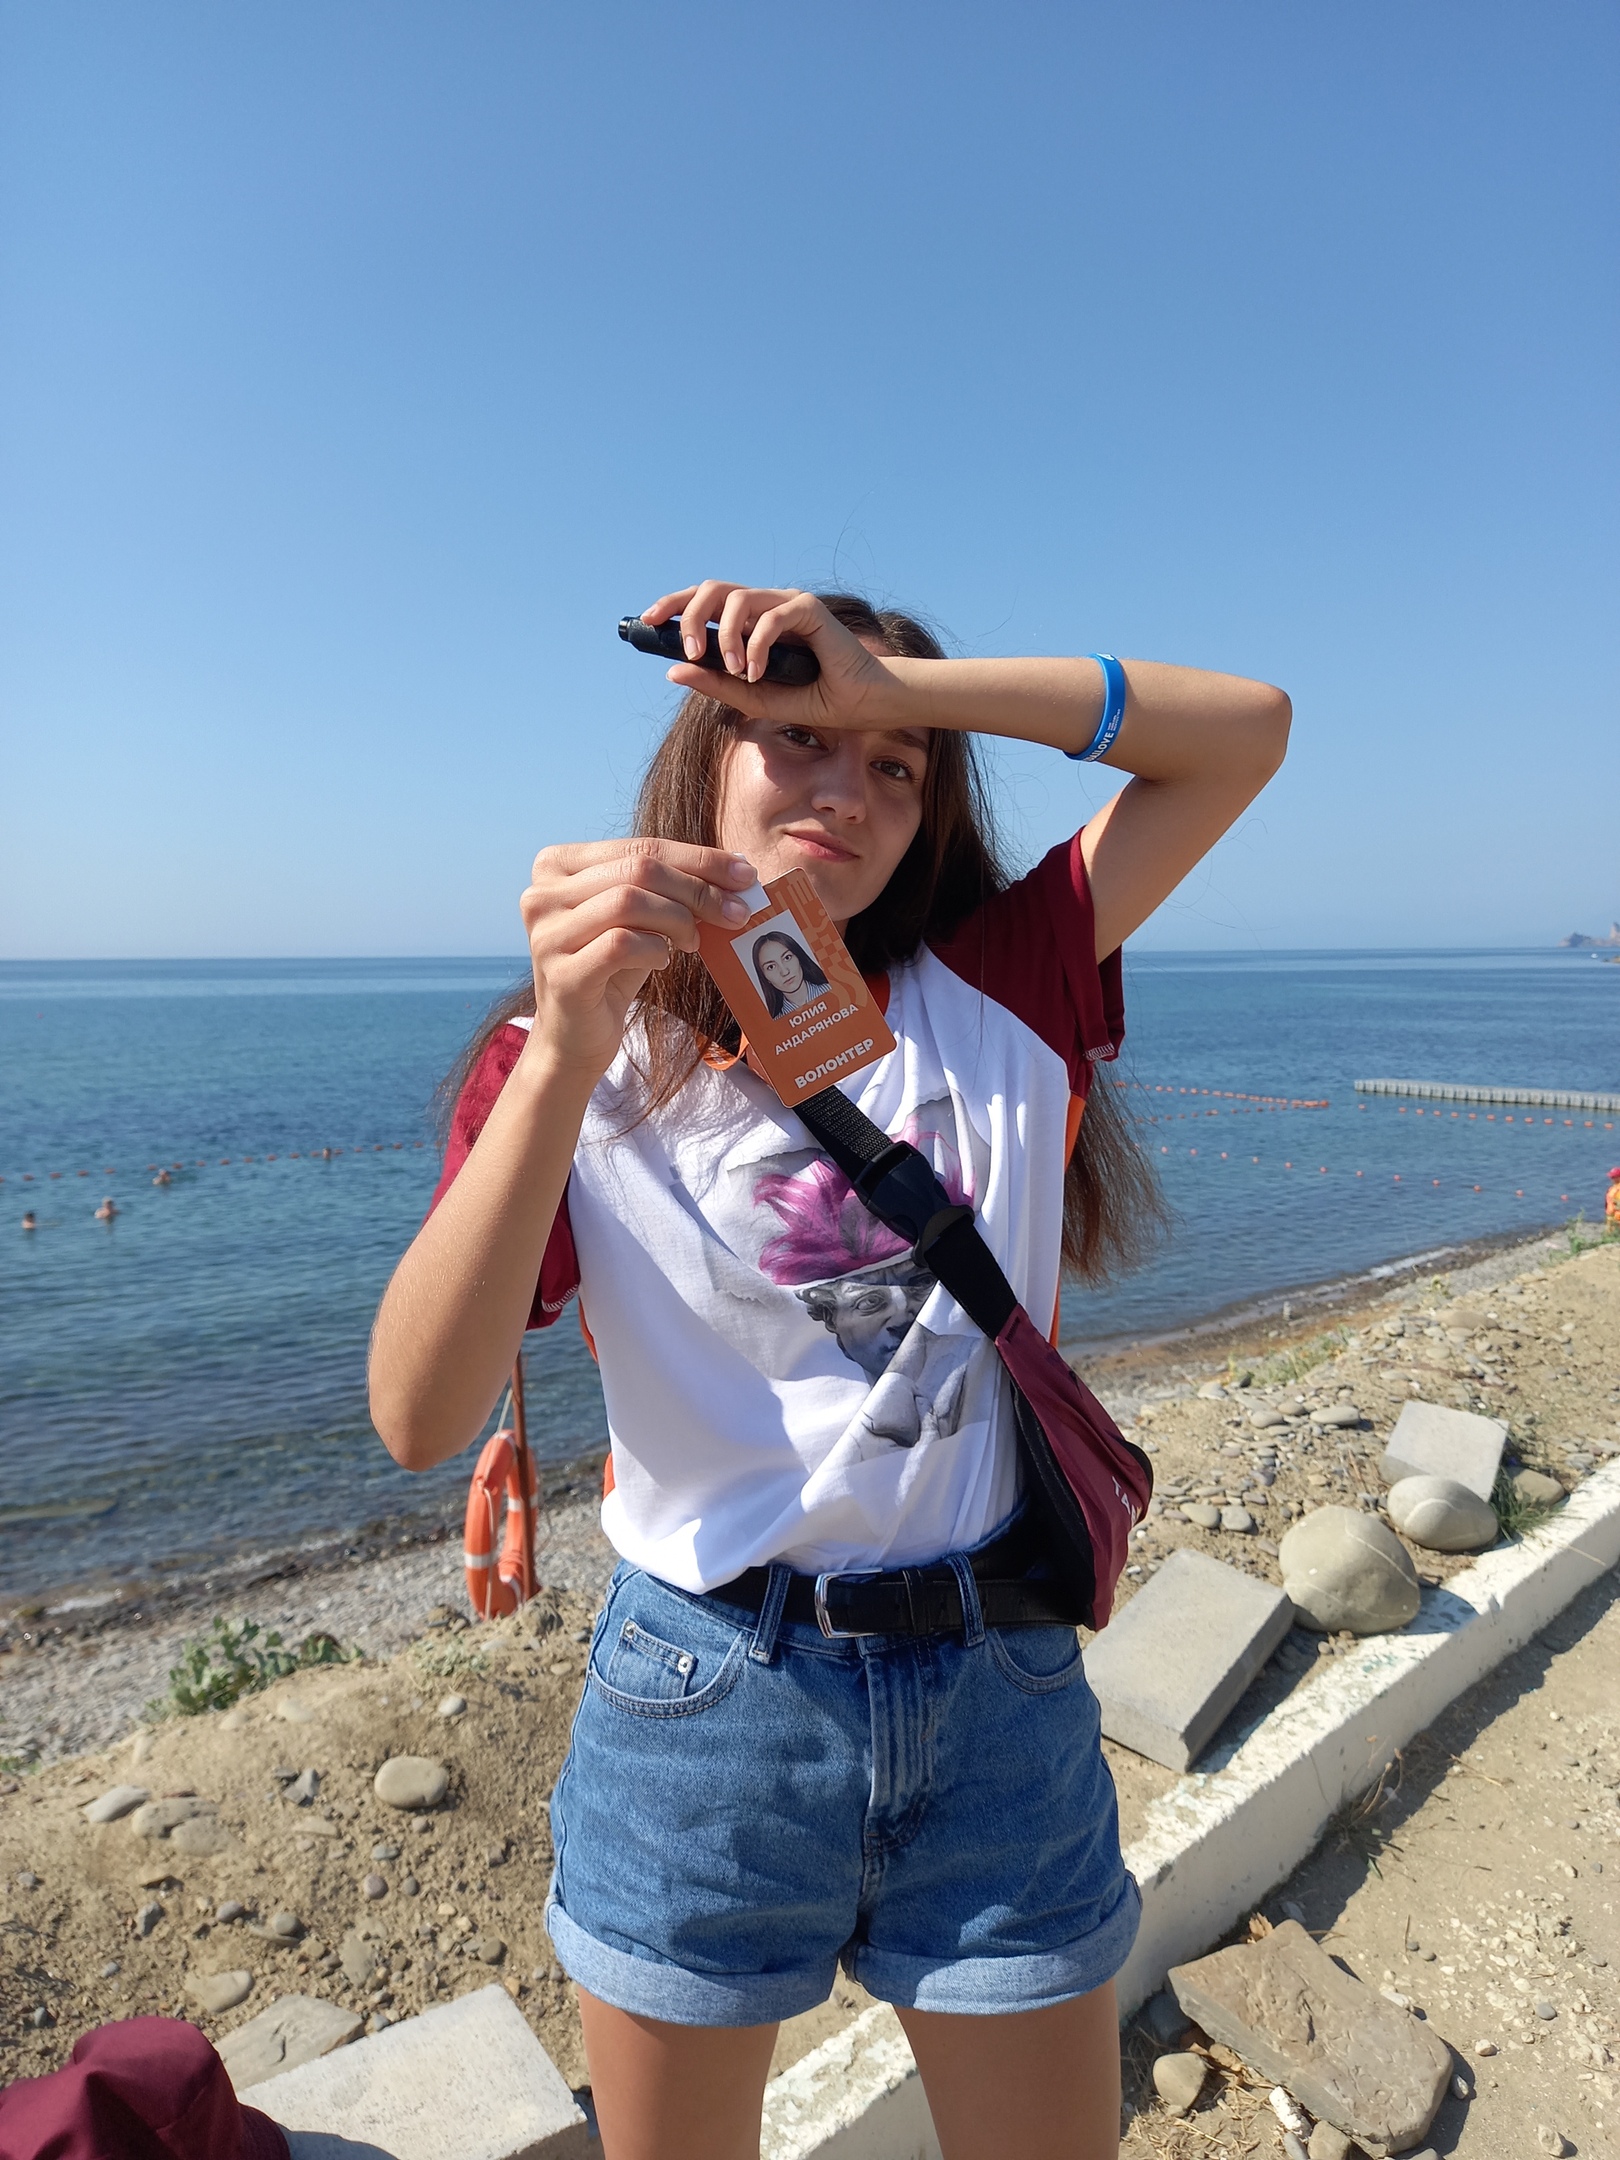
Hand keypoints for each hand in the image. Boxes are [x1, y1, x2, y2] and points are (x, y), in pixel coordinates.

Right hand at [520, 838, 757, 1083]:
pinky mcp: (561, 974)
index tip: (745, 875)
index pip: (639, 845)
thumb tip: (738, 869)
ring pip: (628, 901)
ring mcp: (547, 934)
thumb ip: (671, 887)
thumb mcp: (639, 918)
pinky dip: (655, 950)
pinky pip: (622, 944)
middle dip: (698, 888)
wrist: (576, 1035)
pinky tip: (662, 961)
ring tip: (693, 941)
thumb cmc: (611, 968)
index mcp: (557, 866)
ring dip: (678, 919)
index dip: (698, 858)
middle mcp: (542, 894)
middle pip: (637, 869)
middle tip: (737, 912)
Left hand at [641, 581, 902, 730]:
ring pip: (737, 597)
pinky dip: (757, 645)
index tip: (646, 622)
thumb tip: (672, 672)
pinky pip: (770, 617)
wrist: (865, 704)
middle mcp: (767, 606)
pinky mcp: (809, 608)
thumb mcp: (756, 696)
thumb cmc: (818, 698)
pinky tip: (757, 671)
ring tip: (731, 668)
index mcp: (753, 621)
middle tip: (686, 649)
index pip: (705, 601)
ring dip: (724, 635)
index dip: (673, 604)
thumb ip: (717, 684)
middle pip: (713, 589)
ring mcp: (788, 603)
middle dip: (689, 613)